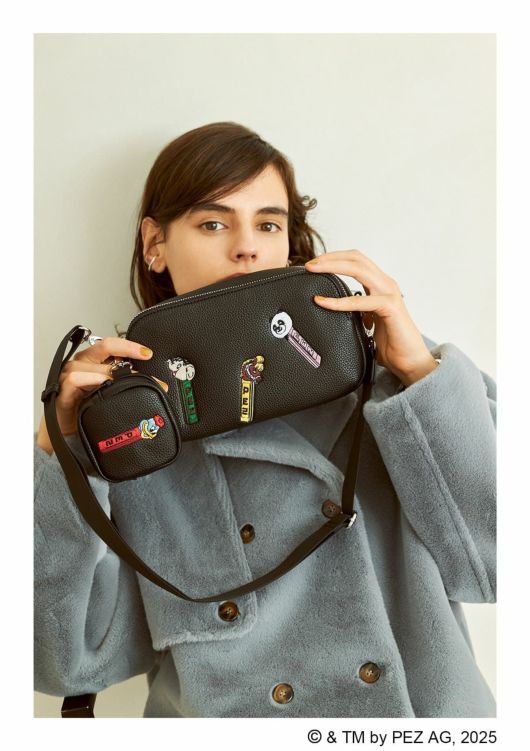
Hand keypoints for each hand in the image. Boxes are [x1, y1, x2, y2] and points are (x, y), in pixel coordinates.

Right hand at [37, 337, 157, 454]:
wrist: (74, 436)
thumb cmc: (92, 412)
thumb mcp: (114, 394)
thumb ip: (128, 384)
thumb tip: (158, 384)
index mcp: (93, 361)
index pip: (109, 344)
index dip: (128, 346)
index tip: (147, 354)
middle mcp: (81, 364)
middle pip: (102, 349)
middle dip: (127, 362)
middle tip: (146, 377)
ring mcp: (68, 377)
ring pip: (86, 363)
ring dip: (108, 372)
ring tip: (125, 383)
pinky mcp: (62, 393)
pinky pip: (74, 380)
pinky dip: (89, 379)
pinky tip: (102, 384)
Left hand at [305, 250, 438, 385]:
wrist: (409, 361)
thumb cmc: (390, 343)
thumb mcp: (366, 320)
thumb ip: (354, 311)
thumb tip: (331, 309)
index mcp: (380, 285)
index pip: (356, 260)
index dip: (335, 257)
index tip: (314, 264)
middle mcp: (386, 284)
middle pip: (356, 258)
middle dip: (330, 257)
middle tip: (309, 264)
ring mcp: (389, 293)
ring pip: (359, 269)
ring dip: (333, 267)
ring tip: (313, 271)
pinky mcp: (389, 307)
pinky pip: (360, 300)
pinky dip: (339, 301)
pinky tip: (323, 302)